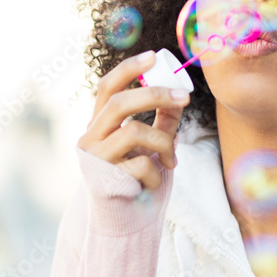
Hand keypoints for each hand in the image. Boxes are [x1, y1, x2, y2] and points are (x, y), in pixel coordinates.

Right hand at [77, 50, 190, 187]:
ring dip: (163, 143)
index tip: (153, 56)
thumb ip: (162, 122)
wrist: (123, 220)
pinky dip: (156, 173)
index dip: (128, 69)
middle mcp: (91, 137)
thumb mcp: (152, 146)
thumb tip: (179, 96)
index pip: (107, 87)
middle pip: (118, 103)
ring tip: (171, 159)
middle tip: (184, 97)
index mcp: (100, 123)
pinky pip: (141, 165)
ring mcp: (95, 158)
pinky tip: (152, 184)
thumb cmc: (137, 179)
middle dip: (154, 95)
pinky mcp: (104, 179)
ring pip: (133, 132)